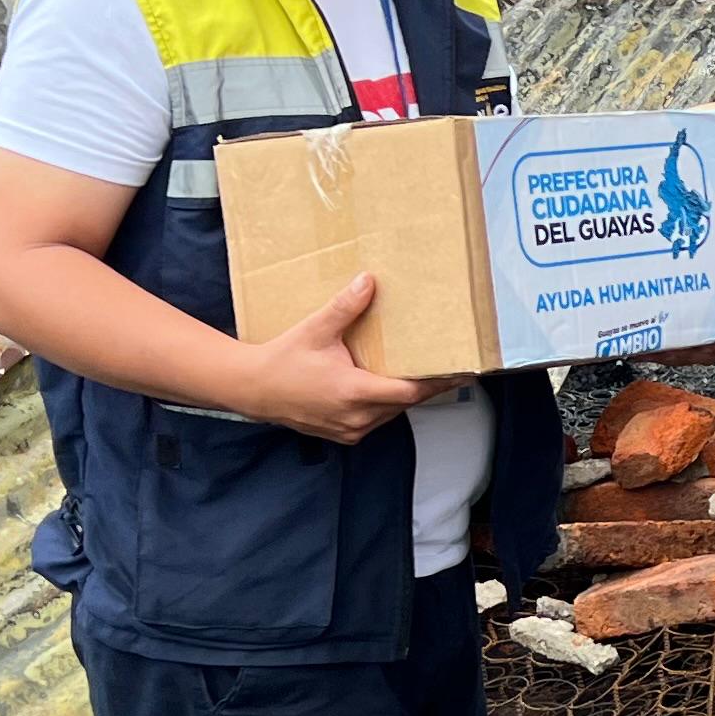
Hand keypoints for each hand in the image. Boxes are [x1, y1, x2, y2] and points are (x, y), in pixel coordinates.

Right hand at [234, 275, 443, 444]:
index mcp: (354, 392)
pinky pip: (375, 420)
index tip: (462, 373)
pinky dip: (385, 405)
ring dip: (405, 396)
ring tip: (424, 374)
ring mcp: (350, 429)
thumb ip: (345, 307)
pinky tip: (387, 386)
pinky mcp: (343, 434)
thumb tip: (368, 281)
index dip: (438, 384)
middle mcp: (356, 417)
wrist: (252, 390)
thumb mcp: (316, 330)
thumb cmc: (282, 361)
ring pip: (391, 413)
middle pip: (405, 403)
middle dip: (427, 387)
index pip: (409, 392)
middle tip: (449, 368)